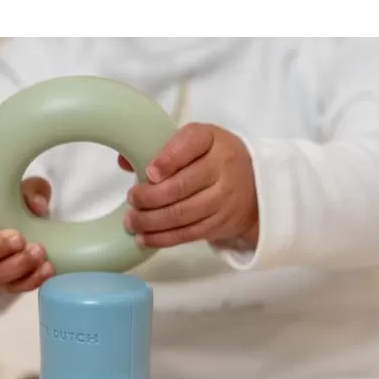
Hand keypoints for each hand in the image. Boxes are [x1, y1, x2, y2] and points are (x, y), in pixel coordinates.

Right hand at [0, 176, 53, 292]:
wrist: (27, 228)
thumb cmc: (15, 206)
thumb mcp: (22, 192)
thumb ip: (29, 191)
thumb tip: (38, 205)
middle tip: (19, 239)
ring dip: (17, 266)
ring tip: (38, 253)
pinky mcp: (3, 284)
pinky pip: (14, 287)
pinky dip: (32, 280)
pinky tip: (47, 268)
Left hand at [120, 124, 258, 249]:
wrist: (254, 188)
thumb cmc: (212, 160)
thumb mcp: (193, 143)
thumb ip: (161, 148)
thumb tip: (125, 161)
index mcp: (211, 140)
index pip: (190, 143)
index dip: (167, 159)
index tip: (149, 172)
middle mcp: (221, 168)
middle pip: (181, 186)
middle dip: (150, 197)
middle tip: (132, 199)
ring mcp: (223, 199)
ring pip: (181, 214)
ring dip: (151, 221)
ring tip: (131, 222)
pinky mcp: (219, 224)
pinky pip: (187, 234)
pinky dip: (162, 238)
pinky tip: (144, 237)